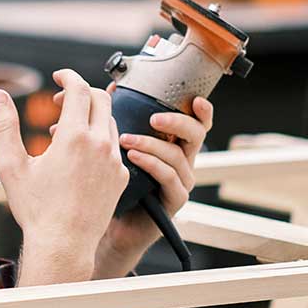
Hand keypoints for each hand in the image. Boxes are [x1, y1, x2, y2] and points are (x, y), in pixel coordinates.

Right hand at [0, 70, 127, 276]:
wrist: (63, 245)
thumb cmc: (35, 208)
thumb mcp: (11, 165)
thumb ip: (4, 126)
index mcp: (74, 136)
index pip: (79, 88)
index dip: (68, 76)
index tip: (58, 76)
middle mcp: (100, 145)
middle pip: (101, 99)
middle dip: (80, 93)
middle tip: (58, 103)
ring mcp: (114, 162)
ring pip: (109, 122)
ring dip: (89, 117)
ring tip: (63, 133)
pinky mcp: (121, 177)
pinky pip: (114, 147)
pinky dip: (98, 140)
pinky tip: (78, 157)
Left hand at [93, 95, 213, 278]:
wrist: (105, 221)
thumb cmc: (111, 180)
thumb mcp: (115, 144)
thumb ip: (119, 116)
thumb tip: (112, 87)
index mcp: (173, 143)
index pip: (195, 122)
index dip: (201, 111)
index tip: (195, 98)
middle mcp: (182, 160)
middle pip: (197, 134)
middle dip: (177, 122)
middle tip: (153, 118)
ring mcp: (181, 181)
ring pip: (178, 156)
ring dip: (153, 144)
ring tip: (126, 140)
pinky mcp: (174, 200)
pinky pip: (169, 178)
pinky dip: (152, 164)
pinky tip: (132, 157)